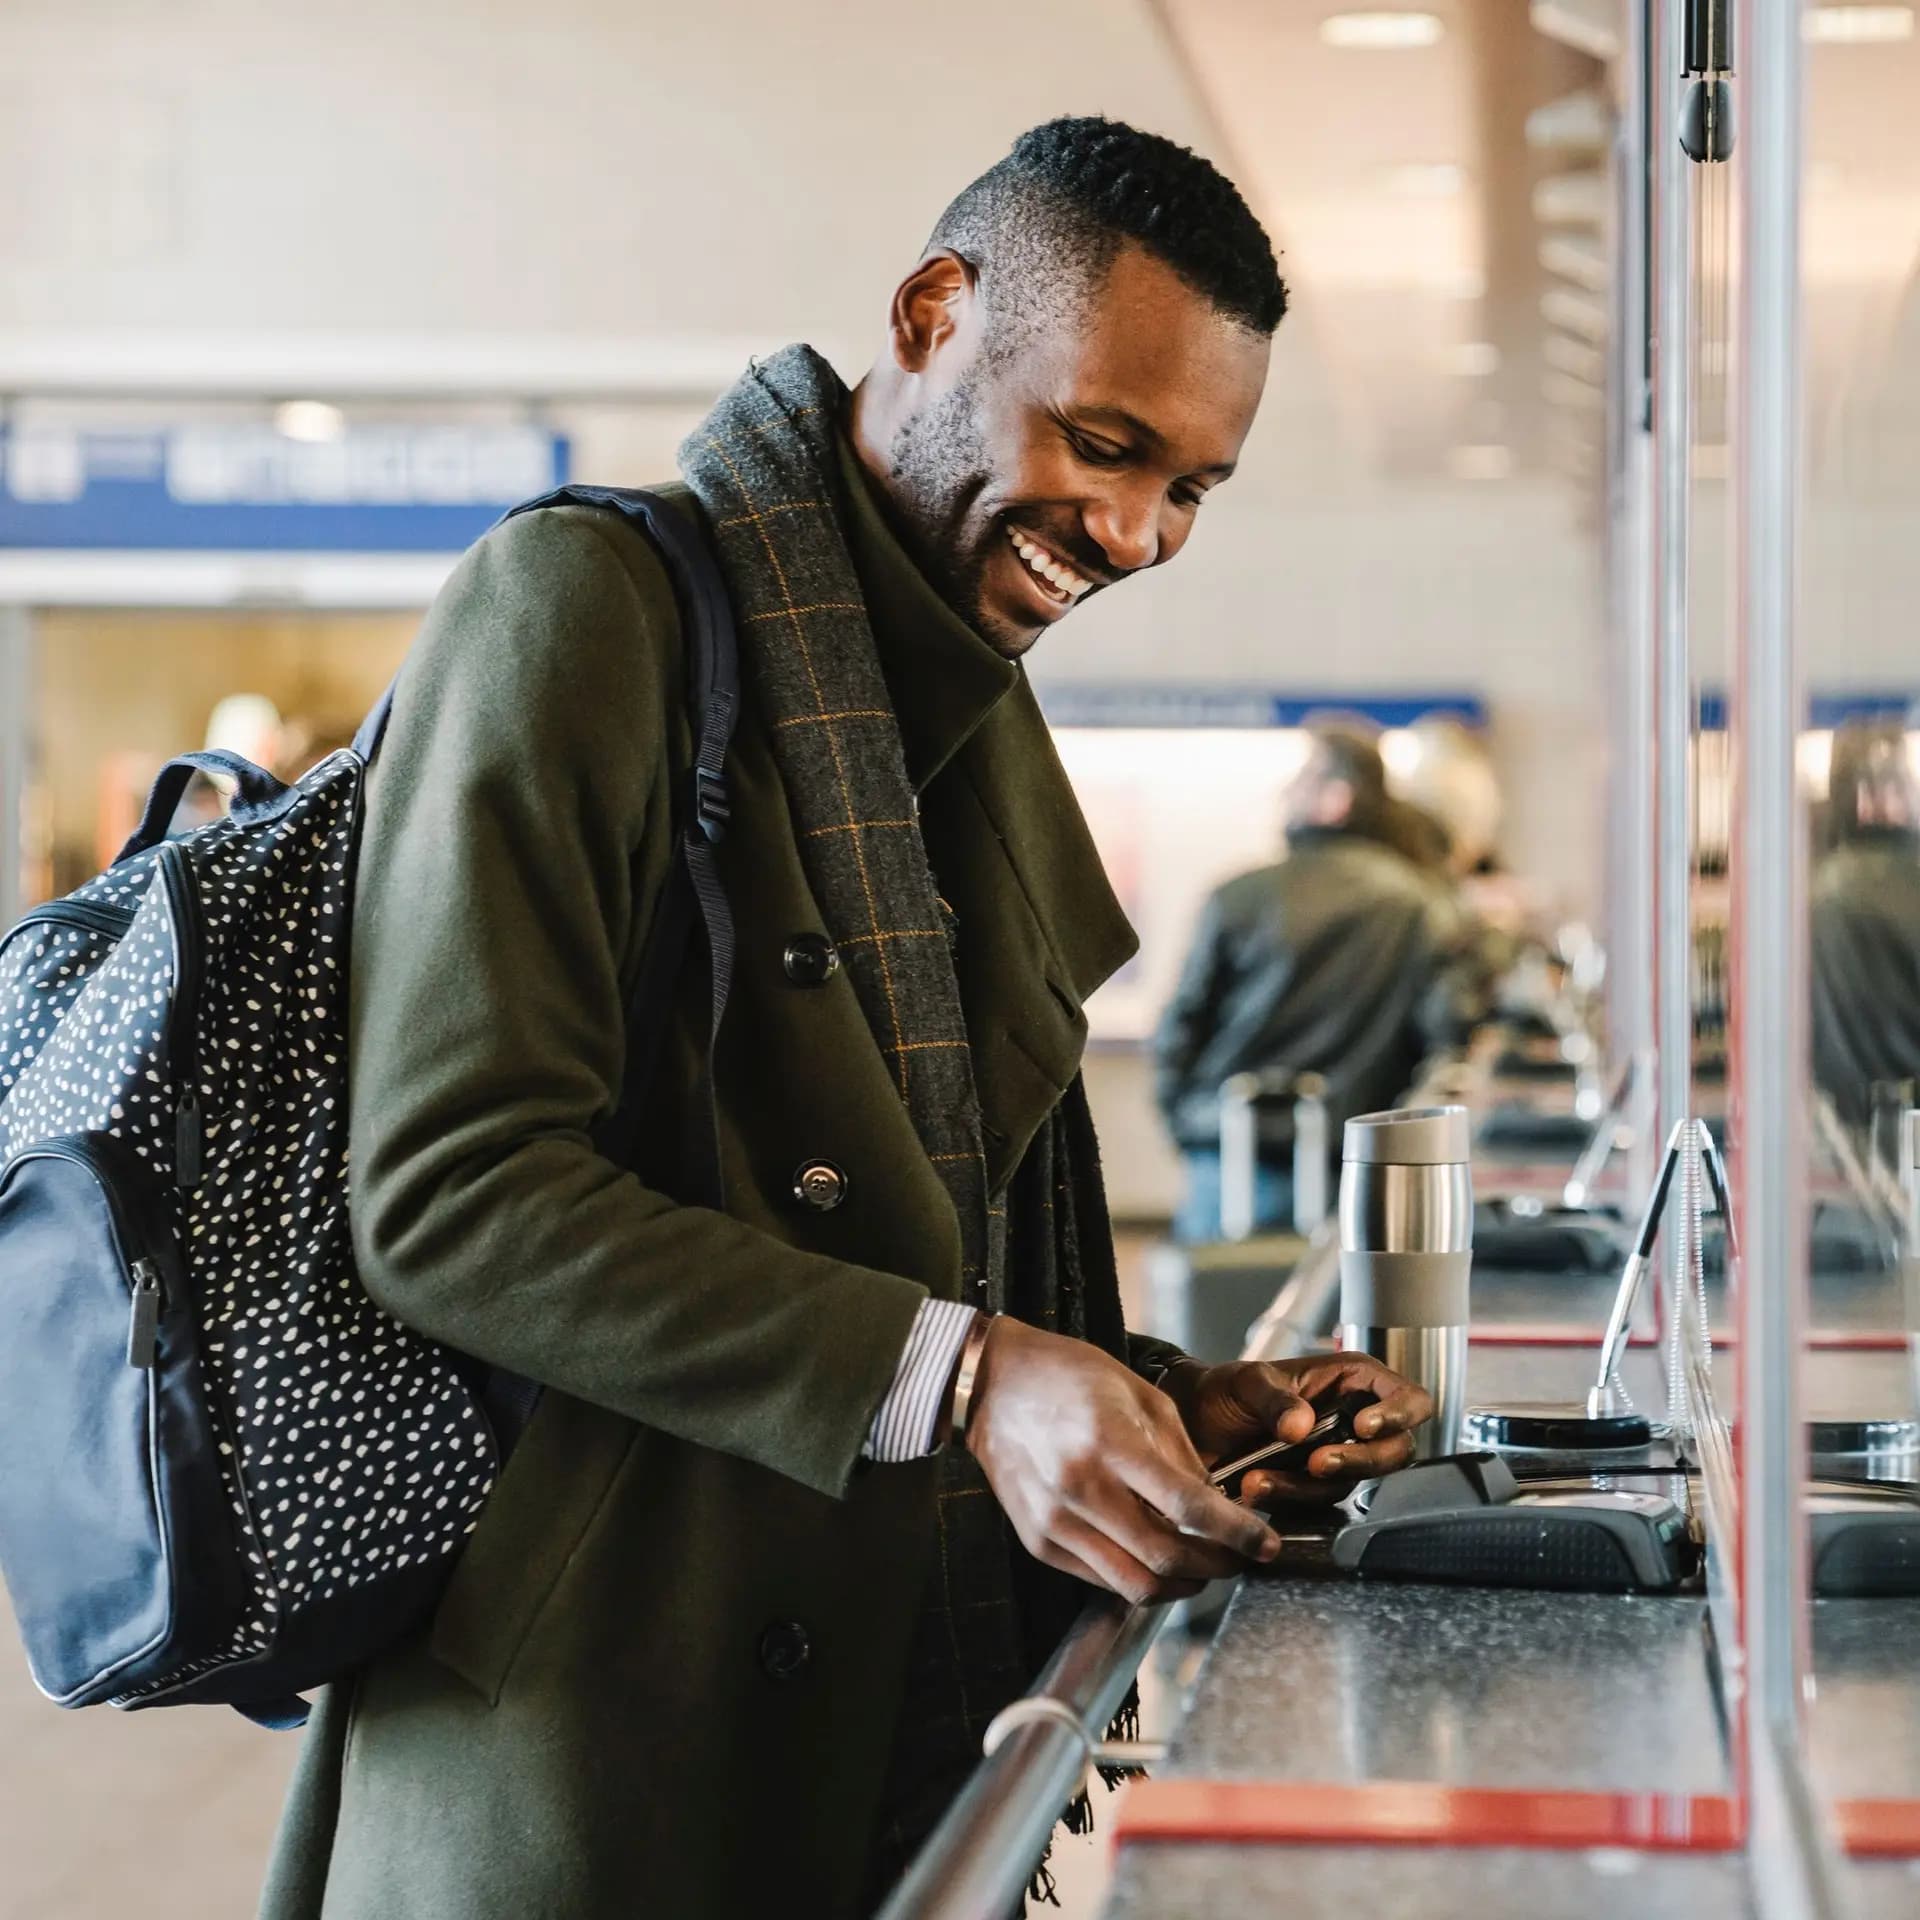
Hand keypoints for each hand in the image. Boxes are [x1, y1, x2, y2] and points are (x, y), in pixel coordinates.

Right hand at [963, 1318, 1283, 1606]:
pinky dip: (1139, 1578)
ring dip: (1182, 1585)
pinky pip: (1102, 1580)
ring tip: (1202, 1566)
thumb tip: (1217, 1505)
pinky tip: (1155, 1558)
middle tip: (1240, 1558)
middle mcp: (1081, 1487)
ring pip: (1136, 1585)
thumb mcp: (1139, 1394)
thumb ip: (1182, 1453)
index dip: (1237, 1533)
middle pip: (1167, 1558)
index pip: (1188, 1506)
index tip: (1266, 1544)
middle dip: (1218, 1566)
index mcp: (1111, 1442)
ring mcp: (1055, 1521)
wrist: (993, 1384)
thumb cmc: (1069, 1376)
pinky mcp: (1038, 1541)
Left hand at [1162, 1354, 1433, 1508]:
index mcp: (1352, 1382)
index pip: (1409, 1399)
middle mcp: (1353, 1422)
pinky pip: (1319, 1507)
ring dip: (1305, 1486)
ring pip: (1351, 1485)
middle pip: (1395, 1452)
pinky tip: (1254, 1489)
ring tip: (1257, 1478)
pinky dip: (1287, 1500)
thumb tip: (1302, 1426)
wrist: (1191, 1428)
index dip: (1400, 1415)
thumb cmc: (1223, 1392)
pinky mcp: (1314, 1491)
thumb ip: (1274, 1398)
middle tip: (1317, 1462)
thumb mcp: (1246, 1382)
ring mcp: (1336, 1460)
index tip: (1364, 1424)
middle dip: (1358, 1461)